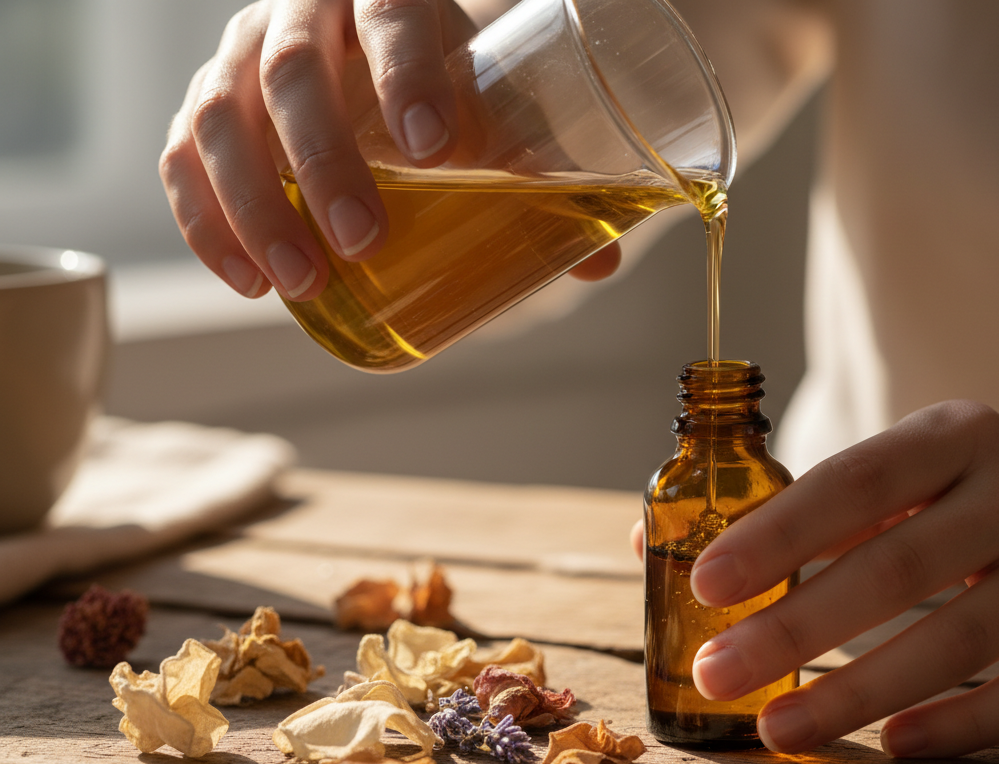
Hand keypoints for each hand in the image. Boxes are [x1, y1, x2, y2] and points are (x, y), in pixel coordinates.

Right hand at [160, 0, 621, 301]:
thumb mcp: (488, 100)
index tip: (436, 151)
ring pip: (221, 117)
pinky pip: (182, 157)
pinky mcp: (209, 105)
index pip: (390, 12)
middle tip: (365, 242)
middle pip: (292, 72)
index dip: (407, 74)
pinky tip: (247, 280)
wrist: (377, 51)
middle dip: (325, 162)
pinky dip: (206, 222)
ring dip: (256, 207)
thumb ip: (537, 167)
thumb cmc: (443, 79)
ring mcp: (242, 53)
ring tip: (302, 282)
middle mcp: (303, 10)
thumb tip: (596, 265)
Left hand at [683, 400, 998, 756]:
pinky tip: (890, 744)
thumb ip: (802, 505)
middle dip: (797, 627)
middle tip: (717, 671)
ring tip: (779, 727)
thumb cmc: (986, 495)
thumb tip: (651, 538)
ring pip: (958, 639)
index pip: (856, 480)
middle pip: (898, 567)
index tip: (707, 581)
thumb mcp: (914, 468)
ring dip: (859, 692)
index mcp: (957, 436)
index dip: (780, 532)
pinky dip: (958, 724)